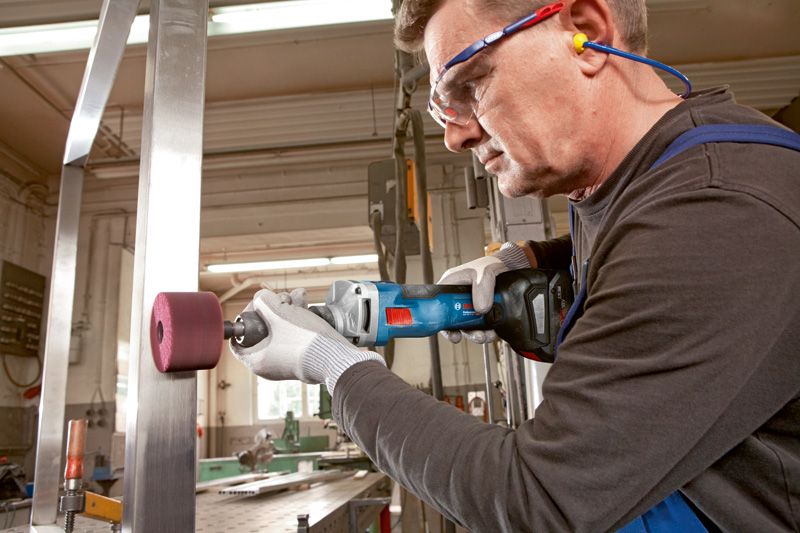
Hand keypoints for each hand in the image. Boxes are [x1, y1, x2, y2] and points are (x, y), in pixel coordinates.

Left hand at [229, 288, 384, 393]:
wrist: (336, 357)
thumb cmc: (304, 340)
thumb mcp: (278, 314)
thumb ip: (263, 302)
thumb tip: (261, 298)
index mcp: (257, 360)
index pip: (239, 339)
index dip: (247, 317)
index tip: (259, 305)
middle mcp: (269, 365)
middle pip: (263, 330)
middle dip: (274, 308)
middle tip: (283, 299)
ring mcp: (287, 362)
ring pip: (281, 330)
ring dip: (289, 310)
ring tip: (299, 297)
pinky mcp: (302, 358)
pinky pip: (294, 336)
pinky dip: (298, 321)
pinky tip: (306, 306)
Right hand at [437, 242, 534, 343]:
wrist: (510, 266)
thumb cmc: (491, 264)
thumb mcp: (484, 272)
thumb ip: (481, 289)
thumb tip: (481, 310)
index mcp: (451, 285)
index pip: (440, 307)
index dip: (444, 323)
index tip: (454, 333)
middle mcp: (459, 298)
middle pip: (454, 321)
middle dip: (466, 332)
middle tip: (476, 336)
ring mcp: (471, 306)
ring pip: (469, 326)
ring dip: (477, 333)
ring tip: (487, 336)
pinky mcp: (483, 311)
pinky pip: (482, 326)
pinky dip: (487, 331)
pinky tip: (493, 331)